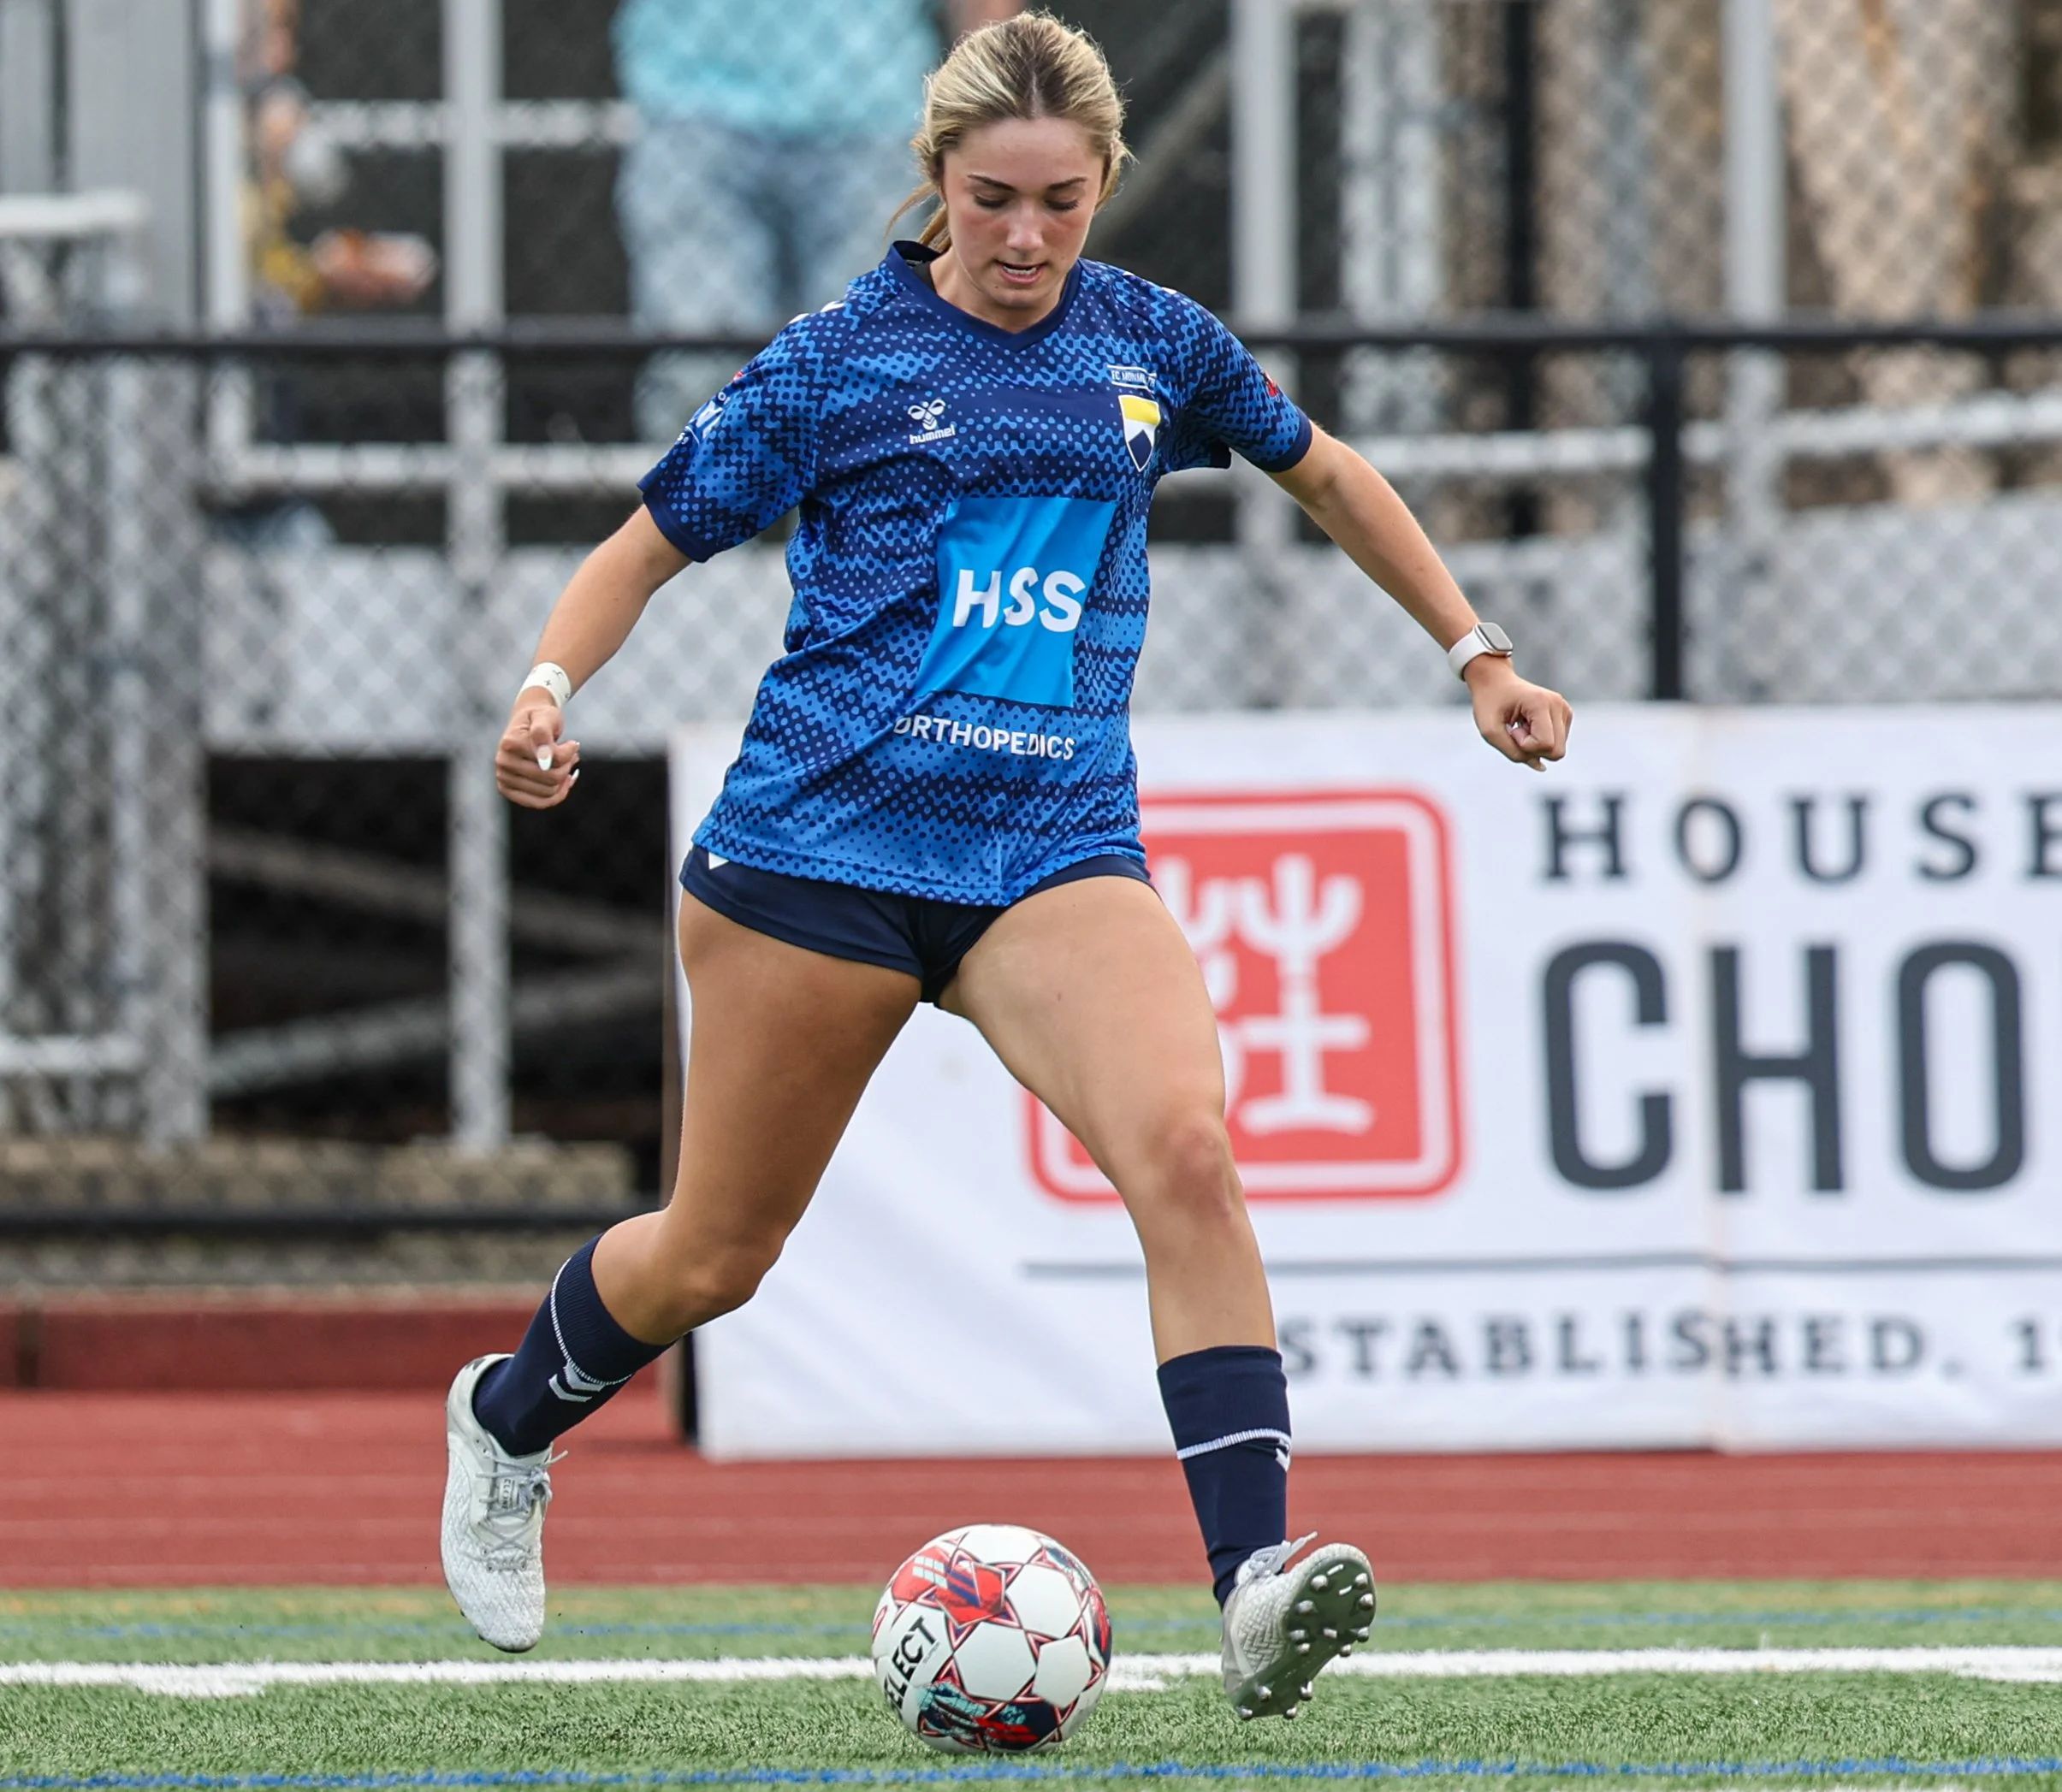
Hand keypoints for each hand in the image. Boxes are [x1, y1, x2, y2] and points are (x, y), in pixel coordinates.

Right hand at [495, 695, 580, 807]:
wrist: (526, 723)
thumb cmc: (540, 718)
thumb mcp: (546, 716)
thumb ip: (543, 733)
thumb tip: (545, 759)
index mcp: (511, 743)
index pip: (553, 759)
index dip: (570, 752)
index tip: (573, 744)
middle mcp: (503, 762)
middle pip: (552, 778)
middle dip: (567, 766)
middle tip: (571, 755)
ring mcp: (503, 778)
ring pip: (549, 792)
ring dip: (563, 780)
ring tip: (565, 765)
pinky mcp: (507, 790)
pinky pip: (539, 803)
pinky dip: (557, 794)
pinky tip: (564, 781)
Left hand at [1465, 657, 1570, 771]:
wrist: (1494, 681)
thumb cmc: (1489, 703)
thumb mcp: (1490, 731)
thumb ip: (1513, 752)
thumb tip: (1542, 767)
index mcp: (1542, 703)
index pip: (1545, 744)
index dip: (1524, 746)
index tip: (1512, 729)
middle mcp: (1558, 705)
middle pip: (1557, 751)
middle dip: (1532, 749)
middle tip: (1516, 731)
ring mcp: (1564, 709)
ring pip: (1558, 750)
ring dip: (1535, 745)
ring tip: (1522, 726)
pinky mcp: (1564, 715)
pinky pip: (1556, 744)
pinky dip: (1540, 740)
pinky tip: (1528, 725)